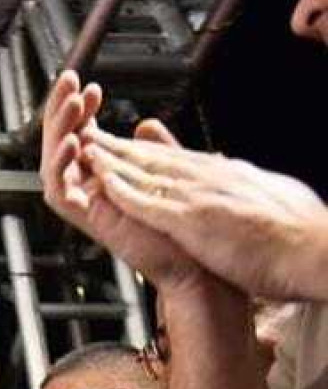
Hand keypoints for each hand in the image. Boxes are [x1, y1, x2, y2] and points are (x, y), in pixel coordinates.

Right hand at [39, 73, 217, 293]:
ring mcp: (86, 204)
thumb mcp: (170, 176)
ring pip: (53, 162)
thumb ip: (154, 150)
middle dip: (62, 111)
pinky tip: (74, 142)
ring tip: (73, 104)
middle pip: (61, 144)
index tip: (89, 86)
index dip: (82, 110)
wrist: (194, 267)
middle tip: (70, 82)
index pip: (81, 136)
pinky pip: (58, 190)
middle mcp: (91, 189)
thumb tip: (145, 124)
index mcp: (107, 178)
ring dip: (60, 130)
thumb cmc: (184, 233)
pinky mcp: (86, 219)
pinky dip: (61, 165)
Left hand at [82, 125, 327, 304]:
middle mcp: (212, 177)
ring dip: (111, 161)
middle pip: (154, 158)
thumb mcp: (268, 200)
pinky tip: (103, 182)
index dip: (144, 152)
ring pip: (146, 172)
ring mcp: (202, 196)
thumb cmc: (299, 238)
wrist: (319, 252)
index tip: (121, 144)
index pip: (176, 159)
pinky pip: (150, 201)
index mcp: (229, 176)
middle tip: (88, 136)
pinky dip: (125, 190)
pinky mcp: (195, 218)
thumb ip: (244, 188)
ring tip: (83, 149)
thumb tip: (237, 180)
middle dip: (117, 148)